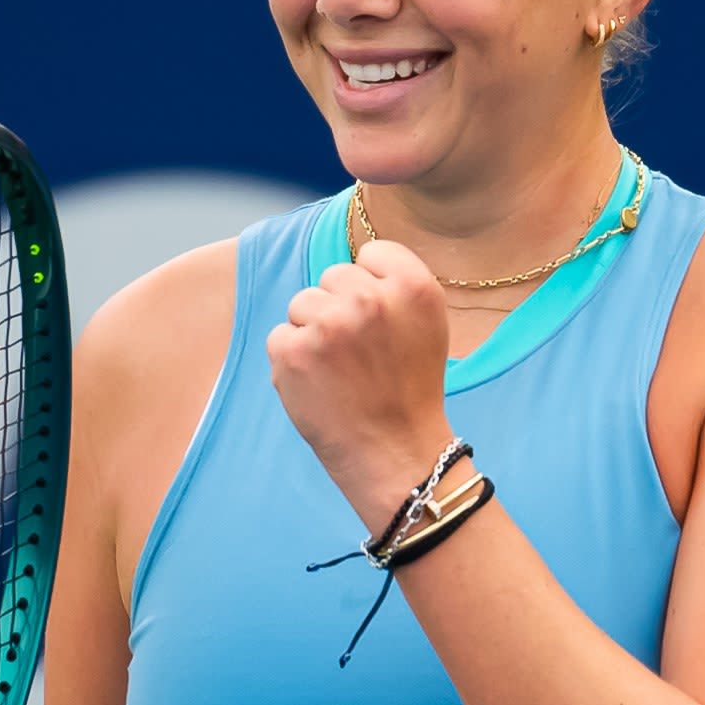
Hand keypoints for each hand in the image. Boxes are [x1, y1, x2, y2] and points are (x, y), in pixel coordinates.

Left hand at [265, 239, 452, 522]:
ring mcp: (329, 324)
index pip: (371, 253)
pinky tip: (319, 385)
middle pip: (332, 276)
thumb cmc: (408, 388)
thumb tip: (355, 257)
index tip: (381, 321)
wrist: (394, 452)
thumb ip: (394, 284)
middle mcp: (371, 299)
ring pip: (302, 304)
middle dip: (339, 308)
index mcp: (414, 286)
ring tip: (341, 370)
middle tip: (360, 353)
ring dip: (312, 332)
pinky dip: (291, 361)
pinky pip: (280, 336)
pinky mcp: (293, 350)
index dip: (371, 285)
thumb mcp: (425, 325)